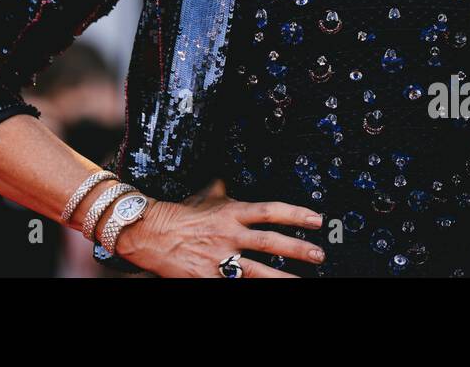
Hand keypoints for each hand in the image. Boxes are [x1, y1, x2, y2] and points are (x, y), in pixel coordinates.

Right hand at [113, 192, 324, 277]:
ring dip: (283, 277)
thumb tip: (230, 179)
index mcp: (231, 212)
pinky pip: (233, 284)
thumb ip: (223, 190)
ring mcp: (220, 258)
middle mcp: (230, 234)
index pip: (271, 211)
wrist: (151, 232)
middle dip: (299, 249)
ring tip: (303, 282)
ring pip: (259, 270)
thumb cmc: (180, 214)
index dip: (296, 214)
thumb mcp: (205, 196)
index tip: (317, 219)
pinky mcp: (208, 277)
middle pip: (271, 242)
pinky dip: (250, 287)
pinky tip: (264, 291)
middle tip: (318, 255)